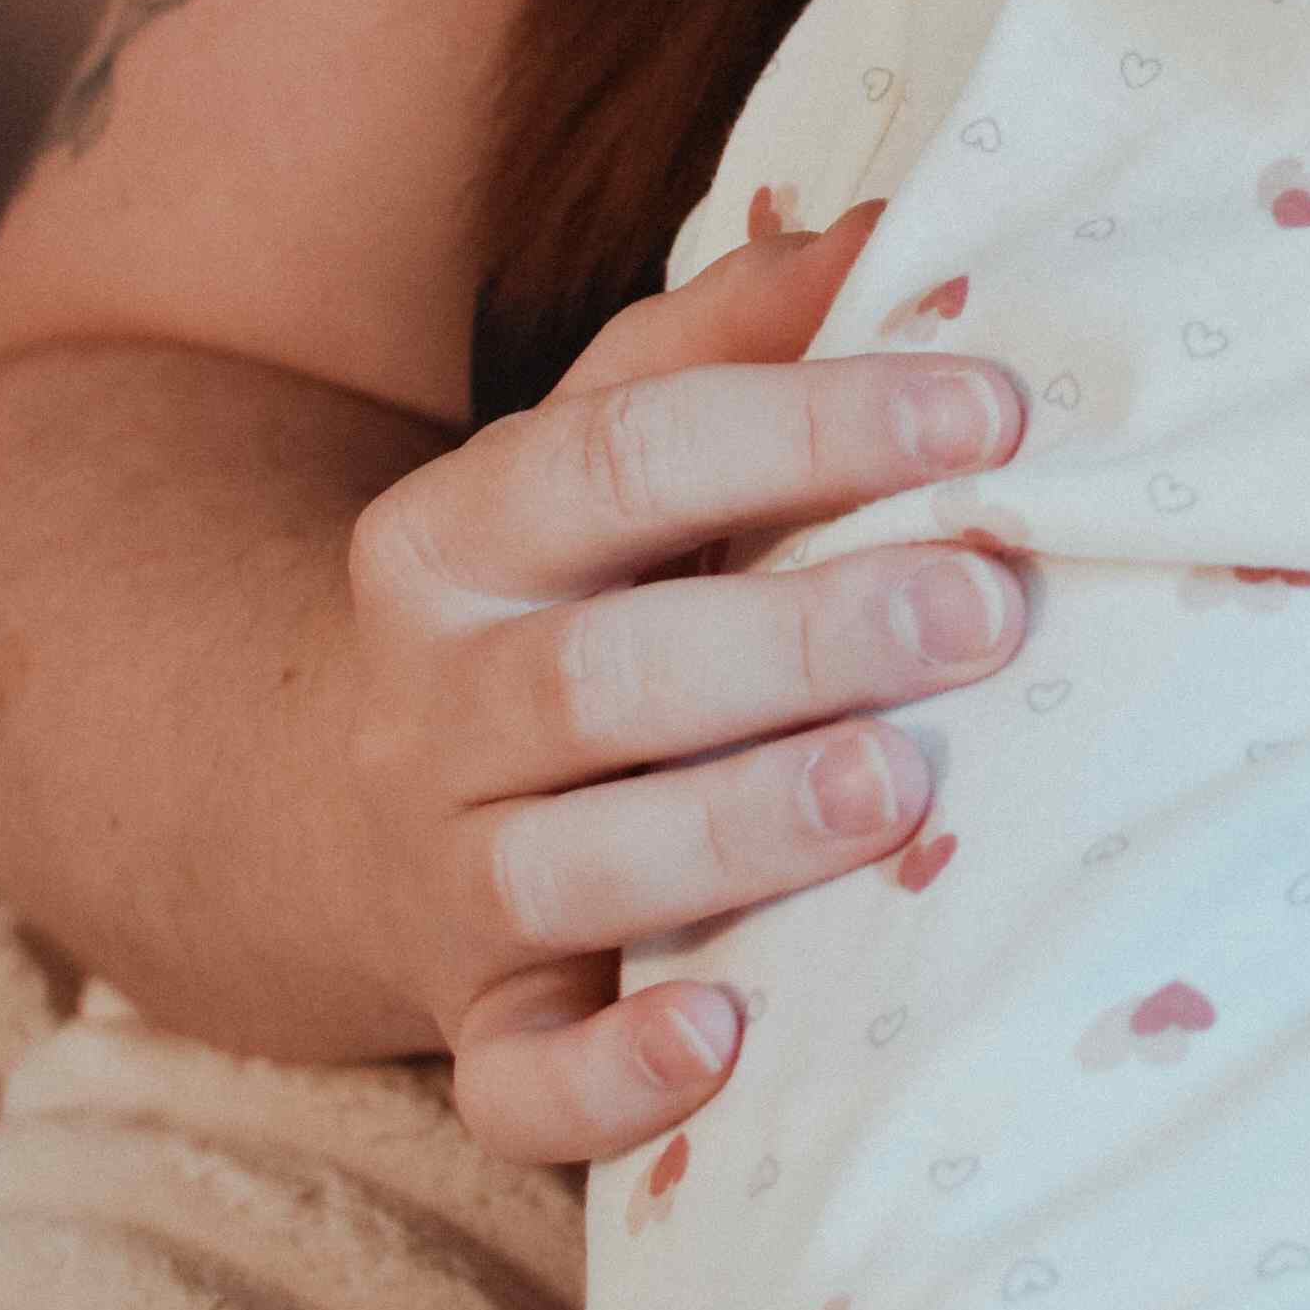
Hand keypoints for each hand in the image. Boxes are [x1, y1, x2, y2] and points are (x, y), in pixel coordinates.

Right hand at [341, 211, 1026, 1168]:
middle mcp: (435, 708)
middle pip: (606, 673)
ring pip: (572, 865)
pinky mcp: (474, 1028)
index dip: (813, 427)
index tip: (996, 413)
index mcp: (461, 535)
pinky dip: (614, 1076)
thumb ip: (737, 336)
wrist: (314, 805)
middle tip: (989, 604)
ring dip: (744, 829)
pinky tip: (727, 1036)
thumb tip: (916, 226)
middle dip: (804, 636)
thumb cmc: (550, 597)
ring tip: (905, 788)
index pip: (627, 457)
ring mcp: (444, 879)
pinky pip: (520, 1083)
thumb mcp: (597, 443)